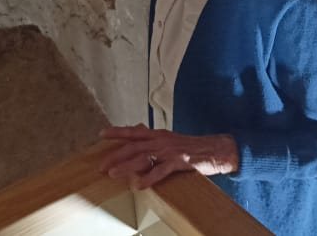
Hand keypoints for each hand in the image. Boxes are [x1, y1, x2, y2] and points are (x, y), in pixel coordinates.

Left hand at [98, 125, 239, 188]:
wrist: (215, 149)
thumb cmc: (192, 147)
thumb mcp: (170, 140)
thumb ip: (155, 142)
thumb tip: (139, 144)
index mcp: (159, 134)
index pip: (134, 132)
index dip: (118, 132)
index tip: (102, 133)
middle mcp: (161, 140)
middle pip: (133, 146)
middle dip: (116, 155)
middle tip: (101, 165)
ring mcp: (169, 150)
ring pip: (143, 157)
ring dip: (126, 166)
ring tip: (113, 174)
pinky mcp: (179, 161)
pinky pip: (161, 170)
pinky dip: (148, 178)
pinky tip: (138, 185)